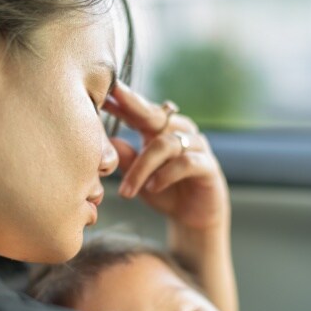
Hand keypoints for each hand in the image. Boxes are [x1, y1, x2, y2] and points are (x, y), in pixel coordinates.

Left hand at [104, 82, 229, 229]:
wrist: (193, 219)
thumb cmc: (164, 192)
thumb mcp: (139, 177)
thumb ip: (127, 159)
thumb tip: (107, 140)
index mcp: (162, 131)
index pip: (140, 111)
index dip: (122, 101)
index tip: (102, 91)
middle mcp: (180, 132)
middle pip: (156, 114)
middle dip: (132, 106)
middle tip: (112, 99)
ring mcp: (196, 146)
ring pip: (165, 144)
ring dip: (142, 168)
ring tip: (126, 190)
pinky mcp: (208, 165)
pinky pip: (185, 163)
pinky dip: (165, 175)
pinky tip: (152, 187)